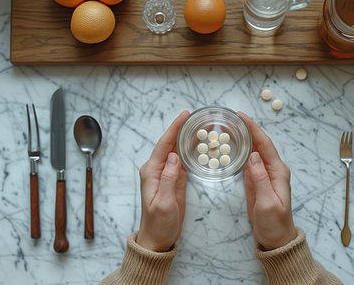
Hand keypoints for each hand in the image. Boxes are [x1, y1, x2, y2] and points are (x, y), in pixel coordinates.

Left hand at [137, 111, 189, 251]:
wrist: (158, 238)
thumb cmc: (158, 223)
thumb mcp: (164, 203)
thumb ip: (168, 179)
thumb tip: (174, 156)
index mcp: (151, 172)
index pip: (164, 145)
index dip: (174, 129)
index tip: (184, 115)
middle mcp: (157, 169)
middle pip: (170, 143)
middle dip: (183, 129)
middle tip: (199, 118)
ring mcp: (166, 173)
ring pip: (177, 150)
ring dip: (188, 138)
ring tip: (202, 127)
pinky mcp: (174, 179)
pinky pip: (182, 160)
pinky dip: (190, 151)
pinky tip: (199, 145)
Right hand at [238, 112, 296, 250]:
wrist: (276, 239)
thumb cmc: (274, 223)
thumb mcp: (267, 202)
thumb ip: (260, 178)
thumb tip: (253, 156)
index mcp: (278, 172)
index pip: (265, 145)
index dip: (254, 129)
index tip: (241, 117)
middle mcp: (273, 169)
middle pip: (259, 144)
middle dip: (246, 129)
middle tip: (230, 119)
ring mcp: (265, 174)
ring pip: (253, 151)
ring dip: (243, 139)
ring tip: (228, 128)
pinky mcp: (257, 181)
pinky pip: (249, 162)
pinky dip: (240, 152)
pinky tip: (232, 147)